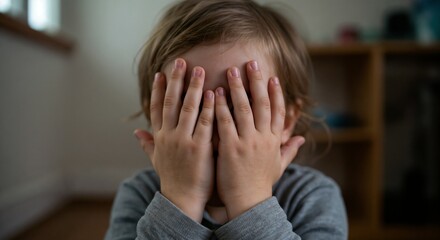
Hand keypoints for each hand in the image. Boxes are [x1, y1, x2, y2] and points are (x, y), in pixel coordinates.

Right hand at [134, 59, 214, 221]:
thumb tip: (135, 132)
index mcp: (160, 137)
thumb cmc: (172, 179)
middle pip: (170, 102)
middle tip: (181, 61)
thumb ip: (148, 144)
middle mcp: (169, 136)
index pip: (157, 108)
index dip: (157, 89)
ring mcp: (184, 141)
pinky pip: (205, 123)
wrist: (182, 200)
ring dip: (193, 88)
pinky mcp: (199, 148)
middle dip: (175, 80)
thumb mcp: (156, 160)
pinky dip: (209, 108)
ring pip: (187, 108)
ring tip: (199, 70)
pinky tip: (213, 93)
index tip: (161, 73)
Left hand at [215, 60, 304, 219]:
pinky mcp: (231, 148)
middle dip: (257, 81)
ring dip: (238, 88)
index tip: (272, 76)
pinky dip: (221, 107)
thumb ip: (289, 149)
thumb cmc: (261, 184)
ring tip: (232, 70)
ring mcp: (247, 142)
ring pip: (244, 109)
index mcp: (274, 141)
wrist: (248, 203)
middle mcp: (263, 138)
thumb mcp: (279, 166)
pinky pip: (225, 123)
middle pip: (263, 104)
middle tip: (252, 62)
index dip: (276, 93)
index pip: (278, 111)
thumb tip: (302, 139)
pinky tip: (216, 93)